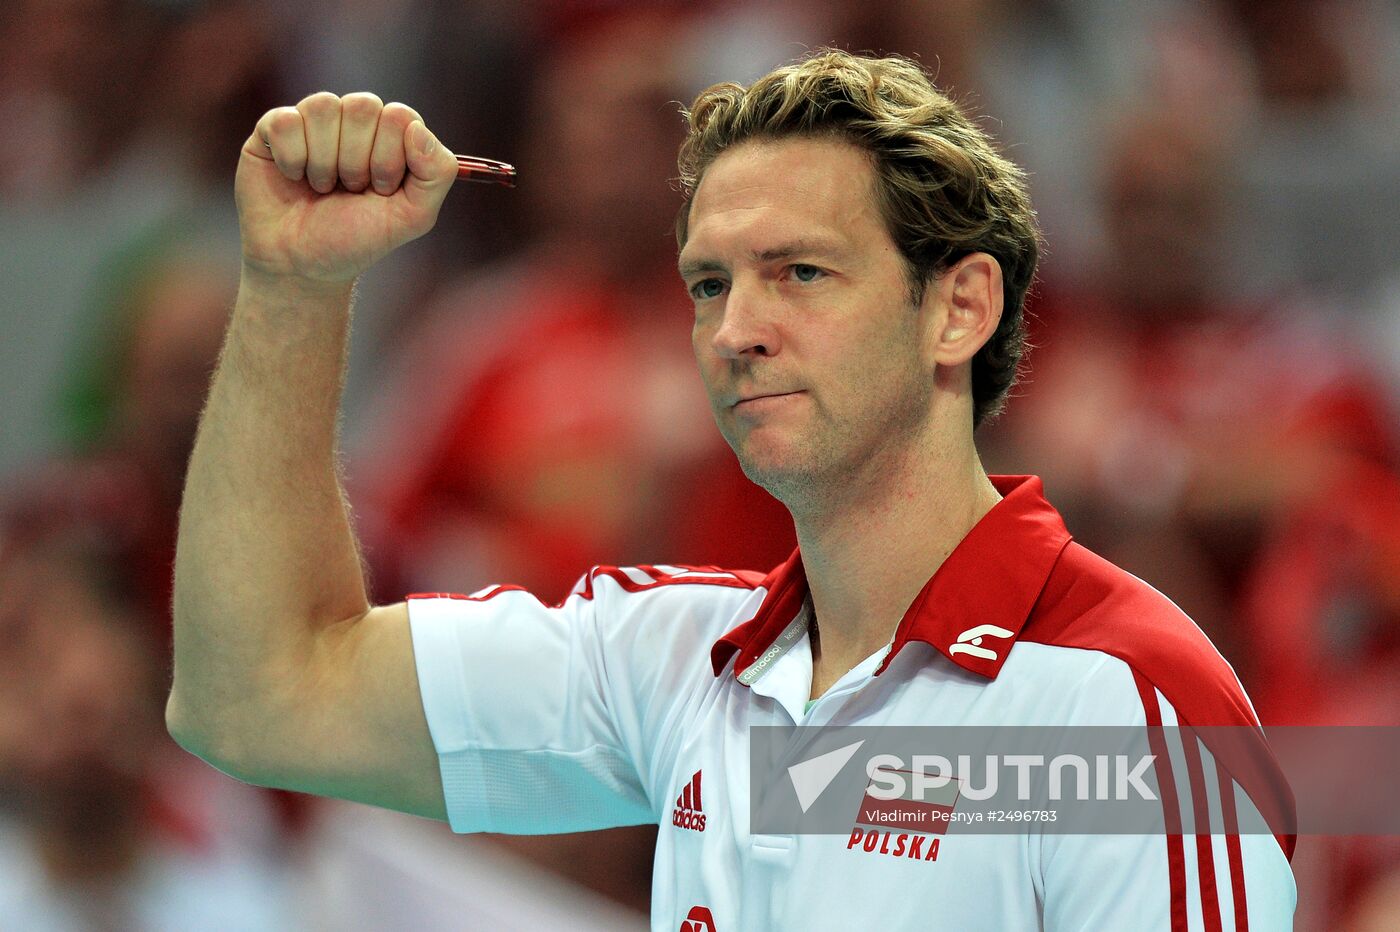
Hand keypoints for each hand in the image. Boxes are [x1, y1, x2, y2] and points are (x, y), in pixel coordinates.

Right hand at [235, 92, 457, 288]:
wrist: (302, 265)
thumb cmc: (357, 239)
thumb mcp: (412, 217)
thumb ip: (436, 174)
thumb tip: (417, 129)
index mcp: (390, 136)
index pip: (400, 115)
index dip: (390, 156)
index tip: (380, 189)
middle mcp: (353, 122)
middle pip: (363, 106)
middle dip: (357, 161)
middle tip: (349, 191)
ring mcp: (313, 121)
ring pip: (323, 107)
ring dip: (325, 161)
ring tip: (322, 188)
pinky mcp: (274, 128)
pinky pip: (286, 121)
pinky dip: (293, 159)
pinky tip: (294, 177)